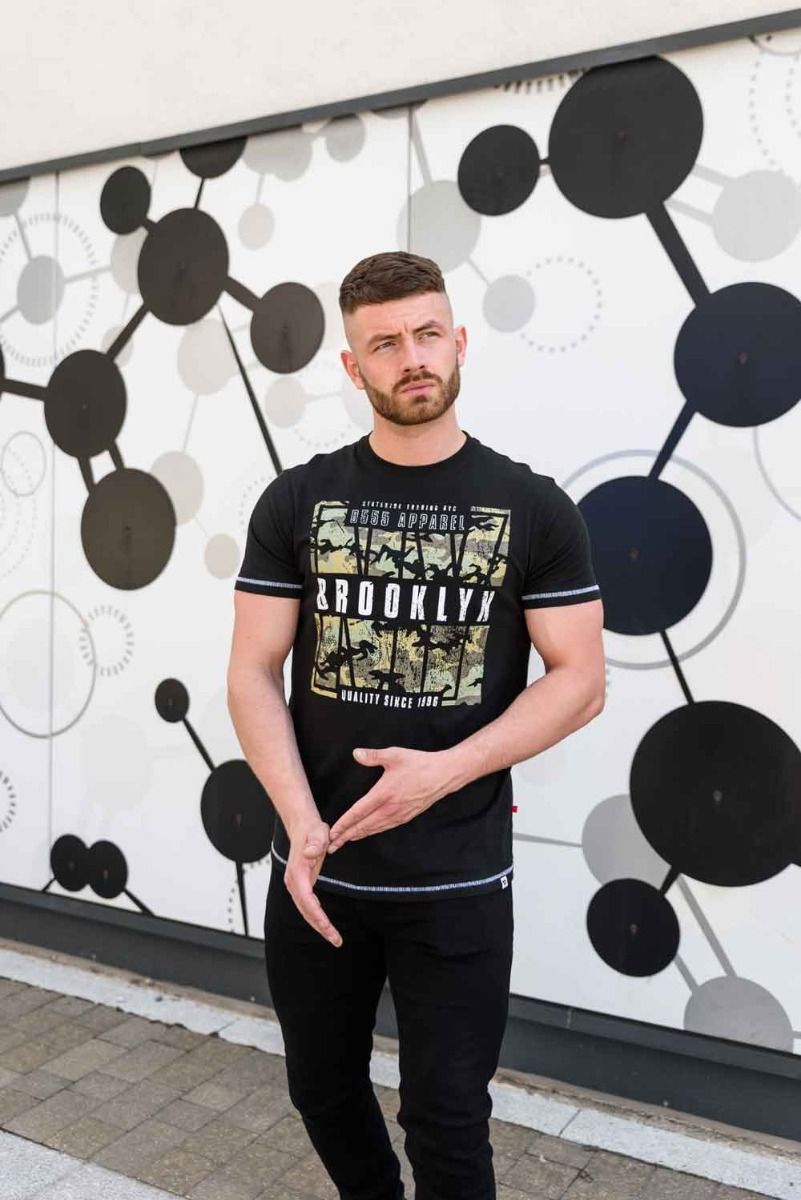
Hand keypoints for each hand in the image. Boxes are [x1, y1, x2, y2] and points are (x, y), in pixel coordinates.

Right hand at [284, 816, 342, 946]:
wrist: (302, 826)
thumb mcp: (318, 833)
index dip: (318, 916)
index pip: (307, 901)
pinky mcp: (301, 885)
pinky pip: (307, 905)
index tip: (328, 928)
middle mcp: (293, 881)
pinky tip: (326, 924)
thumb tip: (310, 853)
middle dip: (320, 927)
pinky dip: (316, 916)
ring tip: (334, 937)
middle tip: (336, 940)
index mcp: (297, 873)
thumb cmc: (312, 830)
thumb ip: (316, 843)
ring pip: (306, 910)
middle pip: (306, 911)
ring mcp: (295, 884)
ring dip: (319, 925)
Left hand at [327, 745, 459, 851]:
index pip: (358, 812)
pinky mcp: (406, 816)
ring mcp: (399, 815)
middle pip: (363, 826)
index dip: (344, 824)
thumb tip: (356, 753)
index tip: (332, 833)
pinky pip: (385, 827)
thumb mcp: (394, 755)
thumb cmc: (419, 764)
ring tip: (345, 841)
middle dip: (346, 836)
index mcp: (384, 794)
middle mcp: (390, 808)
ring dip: (358, 835)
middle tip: (332, 846)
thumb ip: (373, 756)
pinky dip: (372, 832)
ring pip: (374, 829)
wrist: (443, 775)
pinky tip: (366, 832)